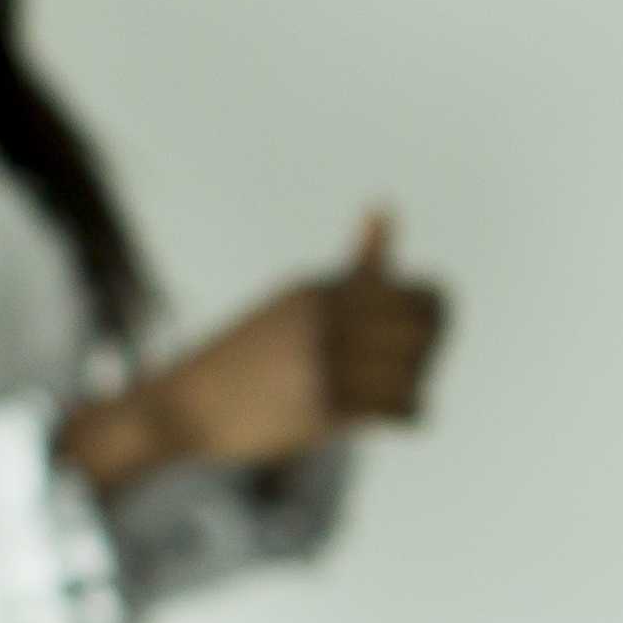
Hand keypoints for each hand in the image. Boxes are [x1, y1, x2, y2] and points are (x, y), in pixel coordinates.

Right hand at [77, 210, 447, 484]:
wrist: (186, 405)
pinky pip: (395, 408)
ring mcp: (323, 361)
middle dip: (431, 353)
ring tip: (406, 397)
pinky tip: (403, 417)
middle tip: (416, 371)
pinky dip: (410, 414)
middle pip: (423, 332)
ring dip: (417, 388)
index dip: (437, 315)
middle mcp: (325, 317)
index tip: (424, 335)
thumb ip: (357, 266)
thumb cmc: (250, 353)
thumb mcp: (302, 297)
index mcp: (324, 288)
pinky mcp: (321, 407)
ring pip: (411, 373)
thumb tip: (385, 206)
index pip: (421, 295)